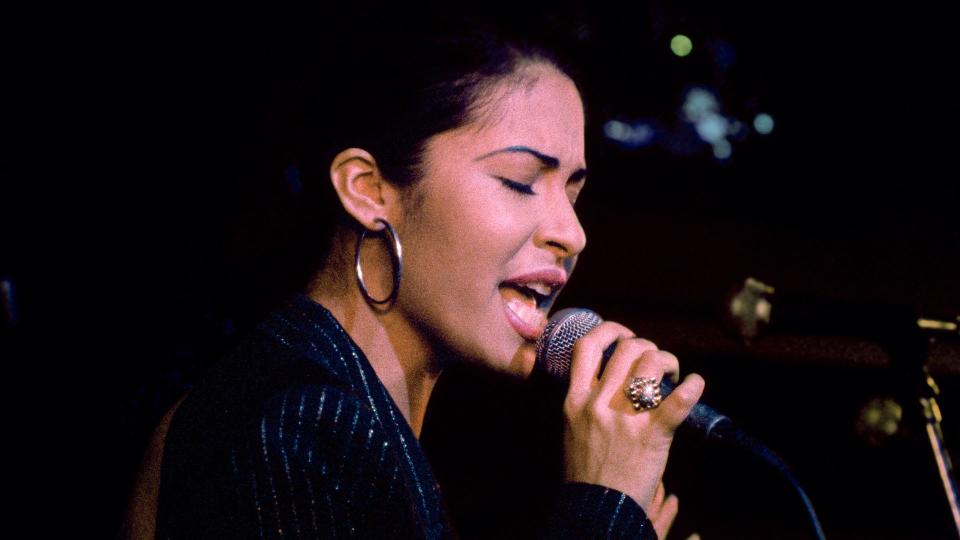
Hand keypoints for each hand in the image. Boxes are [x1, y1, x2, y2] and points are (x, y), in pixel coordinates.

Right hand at [560, 321, 704, 516]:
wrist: (597, 511)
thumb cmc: (586, 473)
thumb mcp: (572, 429)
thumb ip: (585, 401)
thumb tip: (605, 376)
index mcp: (575, 401)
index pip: (587, 347)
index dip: (609, 331)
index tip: (624, 335)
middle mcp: (598, 404)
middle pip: (626, 348)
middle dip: (648, 347)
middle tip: (657, 363)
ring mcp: (625, 419)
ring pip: (650, 364)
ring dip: (667, 361)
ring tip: (673, 375)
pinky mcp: (652, 436)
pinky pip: (677, 401)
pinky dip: (692, 388)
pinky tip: (696, 384)